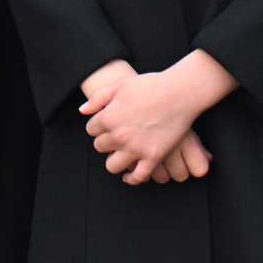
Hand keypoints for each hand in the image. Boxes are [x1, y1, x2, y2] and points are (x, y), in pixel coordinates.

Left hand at [81, 51, 232, 185]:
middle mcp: (118, 136)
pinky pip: (137, 177)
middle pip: (100, 147)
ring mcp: (135, 148)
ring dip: (115, 161)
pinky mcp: (152, 157)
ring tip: (122, 154)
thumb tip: (82, 111)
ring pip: (112, 166)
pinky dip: (131, 178)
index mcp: (108, 117)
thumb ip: (98, 98)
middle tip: (118, 136)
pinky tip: (130, 174)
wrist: (179, 92)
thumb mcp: (120, 85)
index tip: (108, 124)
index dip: (99, 127)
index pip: (91, 130)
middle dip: (106, 142)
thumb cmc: (151, 85)